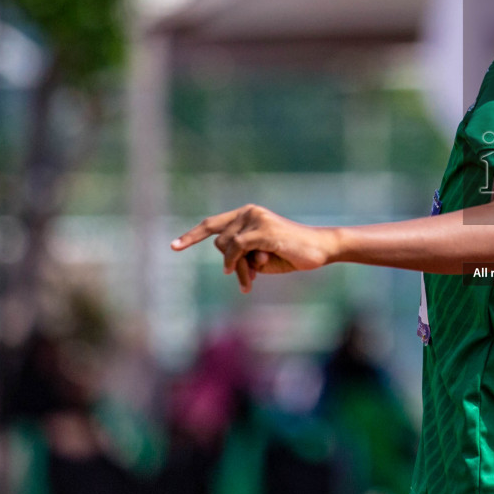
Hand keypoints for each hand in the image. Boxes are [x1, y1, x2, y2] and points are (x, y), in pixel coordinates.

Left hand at [171, 205, 338, 292]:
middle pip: (219, 242)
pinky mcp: (263, 230)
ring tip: (254, 278)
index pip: (212, 224)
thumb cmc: (291, 253)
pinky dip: (238, 263)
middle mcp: (249, 212)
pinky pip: (237, 248)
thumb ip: (242, 255)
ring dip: (238, 268)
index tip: (173, 247)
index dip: (192, 236)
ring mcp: (256, 219)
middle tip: (248, 280)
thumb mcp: (261, 257)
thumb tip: (227, 263)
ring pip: (227, 247)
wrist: (320, 249)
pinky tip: (252, 275)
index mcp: (248, 215)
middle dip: (230, 264)